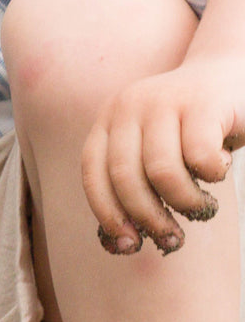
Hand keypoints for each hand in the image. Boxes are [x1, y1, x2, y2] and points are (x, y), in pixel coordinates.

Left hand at [81, 57, 243, 254]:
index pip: (92, 172)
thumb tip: (123, 244)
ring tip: (202, 205)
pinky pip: (200, 158)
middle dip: (149, 219)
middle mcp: (128, 107)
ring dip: (185, 202)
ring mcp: (163, 101)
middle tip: (173, 240)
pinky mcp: (201, 104)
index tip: (128, 245)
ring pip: (162, 172)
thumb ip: (136, 182)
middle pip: (124, 177)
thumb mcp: (154, 150)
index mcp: (109, 120)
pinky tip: (220, 167)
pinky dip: (213, 175)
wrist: (230, 75)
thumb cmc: (189, 130)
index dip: (107, 213)